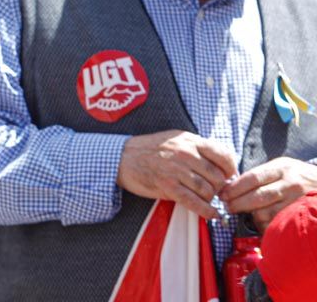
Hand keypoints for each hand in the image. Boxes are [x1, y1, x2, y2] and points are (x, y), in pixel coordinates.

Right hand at [116, 130, 237, 218]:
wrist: (122, 157)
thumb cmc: (149, 149)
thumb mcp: (175, 138)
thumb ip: (197, 148)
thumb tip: (220, 164)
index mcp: (189, 141)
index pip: (224, 156)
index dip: (230, 170)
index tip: (227, 176)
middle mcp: (185, 154)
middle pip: (217, 177)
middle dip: (219, 187)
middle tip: (215, 191)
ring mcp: (176, 170)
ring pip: (207, 190)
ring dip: (210, 198)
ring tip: (205, 199)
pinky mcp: (167, 186)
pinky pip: (194, 202)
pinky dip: (206, 211)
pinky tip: (211, 214)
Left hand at [220, 157, 316, 231]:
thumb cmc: (301, 177)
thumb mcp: (284, 168)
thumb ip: (263, 175)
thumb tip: (234, 186)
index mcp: (282, 168)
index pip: (252, 178)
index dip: (234, 188)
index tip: (223, 194)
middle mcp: (291, 183)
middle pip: (257, 196)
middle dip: (238, 203)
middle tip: (228, 207)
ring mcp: (298, 200)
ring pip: (266, 212)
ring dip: (251, 216)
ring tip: (245, 215)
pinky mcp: (302, 215)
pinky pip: (278, 224)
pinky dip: (267, 226)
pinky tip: (263, 223)